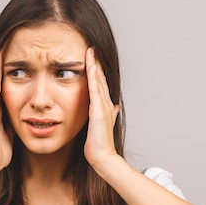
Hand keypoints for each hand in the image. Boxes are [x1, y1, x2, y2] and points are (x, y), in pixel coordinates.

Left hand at [83, 48, 120, 169]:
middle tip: (91, 48)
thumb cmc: (99, 144)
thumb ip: (109, 115)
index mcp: (104, 106)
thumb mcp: (101, 126)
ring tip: (91, 51)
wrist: (102, 156)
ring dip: (94, 66)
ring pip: (98, 81)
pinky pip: (95, 90)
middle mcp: (105, 104)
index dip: (96, 71)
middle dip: (96, 63)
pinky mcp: (98, 110)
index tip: (92, 58)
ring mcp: (103, 106)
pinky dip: (93, 77)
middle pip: (100, 79)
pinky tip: (91, 66)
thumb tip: (115, 108)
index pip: (99, 84)